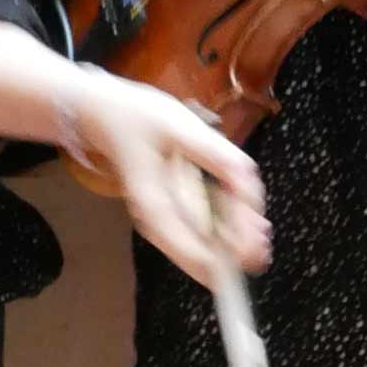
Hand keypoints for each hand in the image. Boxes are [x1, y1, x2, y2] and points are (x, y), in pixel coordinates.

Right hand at [73, 73, 268, 287]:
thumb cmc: (136, 117)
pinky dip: (220, 226)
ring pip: (199, 244)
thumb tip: (249, 186)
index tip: (258, 238)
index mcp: (154, 207)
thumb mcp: (181, 128)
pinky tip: (243, 215)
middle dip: (234, 251)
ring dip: (231, 241)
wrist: (101, 112)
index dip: (229, 251)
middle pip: (198, 254)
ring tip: (261, 231)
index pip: (195, 250)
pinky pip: (195, 227)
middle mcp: (156, 221)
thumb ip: (218, 157)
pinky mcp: (166, 207)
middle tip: (265, 240)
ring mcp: (160, 216)